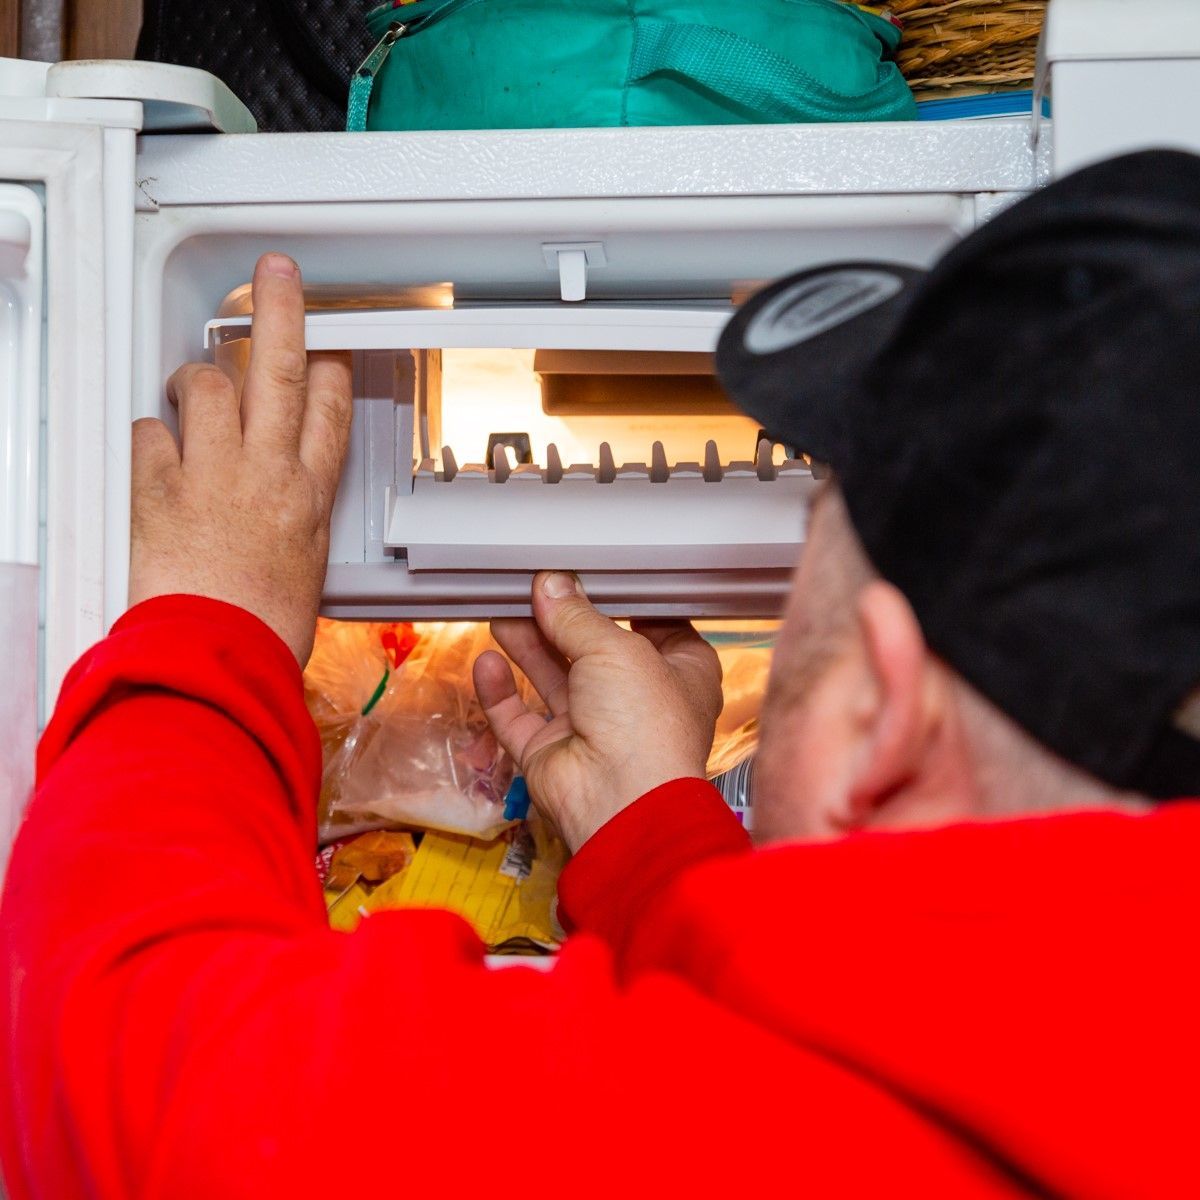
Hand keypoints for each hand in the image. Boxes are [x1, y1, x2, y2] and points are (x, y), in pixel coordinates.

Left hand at [129, 253, 351, 664]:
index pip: (328, 410)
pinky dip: (152, 433)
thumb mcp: (305, 569)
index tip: (325, 350)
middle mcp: (265, 471)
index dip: (328, 369)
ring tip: (193, 380)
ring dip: (199, 376)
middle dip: (280, 311)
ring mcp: (210, 473)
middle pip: (280, 370)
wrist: (217, 656)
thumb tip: (285, 509)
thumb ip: (295, 520)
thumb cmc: (265, 629)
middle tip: (277, 274)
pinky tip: (156, 442)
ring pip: (209, 387)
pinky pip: (151, 434)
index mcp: (308, 495)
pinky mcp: (157, 488)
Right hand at [473, 571, 723, 851]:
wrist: (619, 803)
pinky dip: (501, 690)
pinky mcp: (552, 751)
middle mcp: (636, 701)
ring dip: (528, 643)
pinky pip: (519, 716)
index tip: (588, 571)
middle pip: (592, 648)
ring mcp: (592, 727)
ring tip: (503, 606)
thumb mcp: (616, 649)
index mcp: (678, 673)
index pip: (651, 625)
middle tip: (532, 584)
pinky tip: (489, 661)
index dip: (620, 599)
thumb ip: (577, 616)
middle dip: (562, 618)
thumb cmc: (646, 726)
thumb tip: (552, 585)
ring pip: (552, 677)